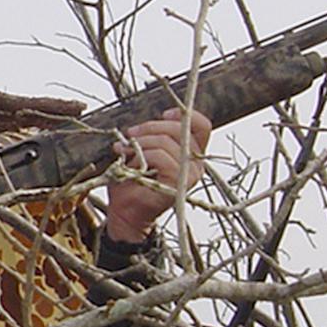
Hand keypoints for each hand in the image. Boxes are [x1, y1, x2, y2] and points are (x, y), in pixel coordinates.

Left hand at [104, 107, 211, 243]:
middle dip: (151, 127)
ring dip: (141, 143)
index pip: (201, 126)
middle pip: (181, 128)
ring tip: (125, 151)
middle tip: (131, 133)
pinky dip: (142, 155)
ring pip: (167, 142)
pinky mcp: (180, 182)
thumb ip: (151, 138)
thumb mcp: (142, 153)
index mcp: (191, 153)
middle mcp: (196, 164)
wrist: (126, 213)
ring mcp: (190, 174)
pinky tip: (130, 163)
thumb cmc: (132, 183)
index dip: (185, 115)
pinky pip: (161, 157)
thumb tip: (142, 124)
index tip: (164, 114)